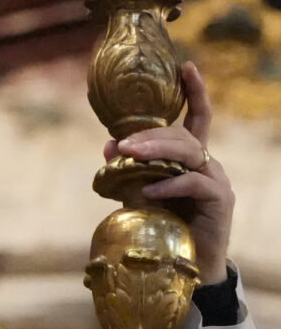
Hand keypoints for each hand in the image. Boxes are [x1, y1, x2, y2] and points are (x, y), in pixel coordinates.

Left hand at [116, 61, 233, 284]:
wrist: (185, 262)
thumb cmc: (162, 222)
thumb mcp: (138, 191)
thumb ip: (126, 169)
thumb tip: (108, 145)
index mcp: (190, 156)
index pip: (197, 117)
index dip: (194, 92)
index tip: (187, 66)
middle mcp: (207, 163)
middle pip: (183, 135)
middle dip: (151, 135)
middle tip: (123, 143)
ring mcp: (216, 180)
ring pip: (190, 152)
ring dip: (156, 152)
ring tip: (130, 157)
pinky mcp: (220, 200)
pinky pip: (194, 183)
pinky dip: (168, 185)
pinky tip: (148, 191)